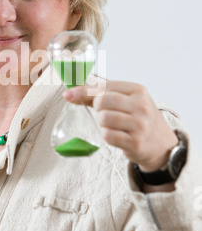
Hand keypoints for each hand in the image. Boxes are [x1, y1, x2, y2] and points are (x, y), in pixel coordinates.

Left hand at [63, 80, 178, 171]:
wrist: (162, 144)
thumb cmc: (139, 118)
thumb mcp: (127, 100)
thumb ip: (101, 94)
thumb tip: (71, 92)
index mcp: (137, 90)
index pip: (103, 86)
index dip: (83, 90)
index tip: (68, 94)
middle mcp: (140, 106)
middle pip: (102, 101)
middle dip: (97, 108)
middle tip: (103, 112)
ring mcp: (139, 125)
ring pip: (103, 118)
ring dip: (102, 122)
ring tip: (112, 124)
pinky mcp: (136, 143)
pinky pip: (108, 136)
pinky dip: (107, 135)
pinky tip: (116, 135)